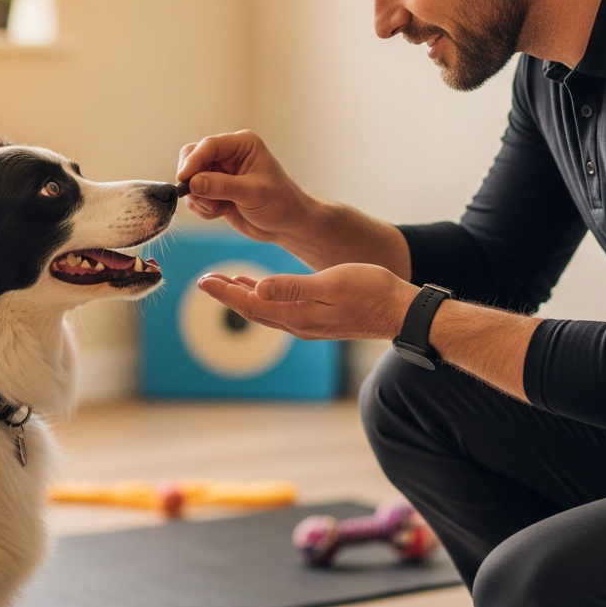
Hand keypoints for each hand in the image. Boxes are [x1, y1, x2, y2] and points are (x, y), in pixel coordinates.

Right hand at [176, 130, 314, 244]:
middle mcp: (228, 154)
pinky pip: (194, 196)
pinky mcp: (214, 190)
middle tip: (202, 199)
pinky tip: (221, 212)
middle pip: (192, 157)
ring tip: (219, 208)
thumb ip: (222, 186)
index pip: (208, 145)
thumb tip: (193, 183)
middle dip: (193, 180)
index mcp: (241, 144)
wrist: (286, 225)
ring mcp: (219, 173)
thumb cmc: (280, 203)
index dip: (193, 161)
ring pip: (190, 179)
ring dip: (199, 198)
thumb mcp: (253, 193)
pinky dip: (202, 207)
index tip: (183, 179)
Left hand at [195, 263, 418, 341]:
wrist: (402, 311)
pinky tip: (264, 288)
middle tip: (205, 281)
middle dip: (228, 295)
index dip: (225, 292)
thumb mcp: (332, 284)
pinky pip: (281, 311)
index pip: (251, 304)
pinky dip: (265, 298)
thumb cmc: (372, 292)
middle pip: (253, 311)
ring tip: (227, 282)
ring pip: (266, 311)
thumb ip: (293, 288)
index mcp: (298, 316)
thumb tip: (258, 289)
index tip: (203, 281)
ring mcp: (310, 325)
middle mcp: (299, 325)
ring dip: (244, 297)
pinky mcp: (320, 320)